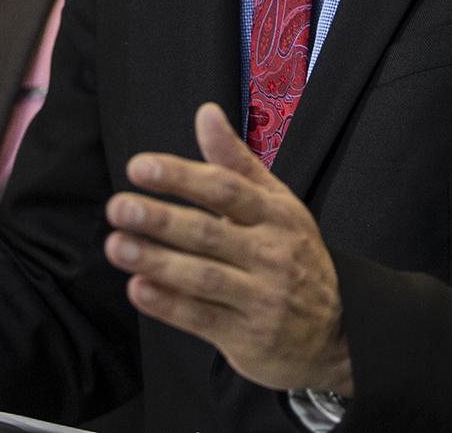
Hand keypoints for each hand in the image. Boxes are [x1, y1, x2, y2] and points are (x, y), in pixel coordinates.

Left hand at [105, 102, 351, 395]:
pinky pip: (203, 319)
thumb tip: (206, 112)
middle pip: (209, 232)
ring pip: (203, 276)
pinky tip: (137, 288)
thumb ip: (236, 162)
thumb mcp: (276, 205)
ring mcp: (262, 298)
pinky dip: (168, 305)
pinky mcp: (248, 337)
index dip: (181, 176)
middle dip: (160, 218)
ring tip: (116, 245)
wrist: (335, 333)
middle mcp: (272, 254)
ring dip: (157, 261)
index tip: (139, 167)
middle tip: (119, 207)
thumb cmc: (292, 257)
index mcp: (276, 215)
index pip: (225, 189)